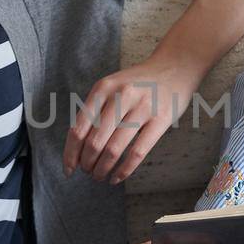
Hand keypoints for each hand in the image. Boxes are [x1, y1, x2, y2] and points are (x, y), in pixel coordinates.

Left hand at [63, 55, 200, 183]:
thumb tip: (76, 148)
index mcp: (103, 88)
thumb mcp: (112, 86)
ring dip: (102, 169)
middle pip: (94, 141)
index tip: (68, 169)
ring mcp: (142, 108)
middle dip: (87, 163)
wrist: (174, 66)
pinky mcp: (161, 120)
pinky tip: (117, 177)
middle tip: (87, 172)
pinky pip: (137, 152)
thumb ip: (95, 110)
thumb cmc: (138, 83)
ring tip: (100, 176)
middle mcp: (121, 96)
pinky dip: (124, 170)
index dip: (70, 153)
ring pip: (114, 149)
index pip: (79, 128)